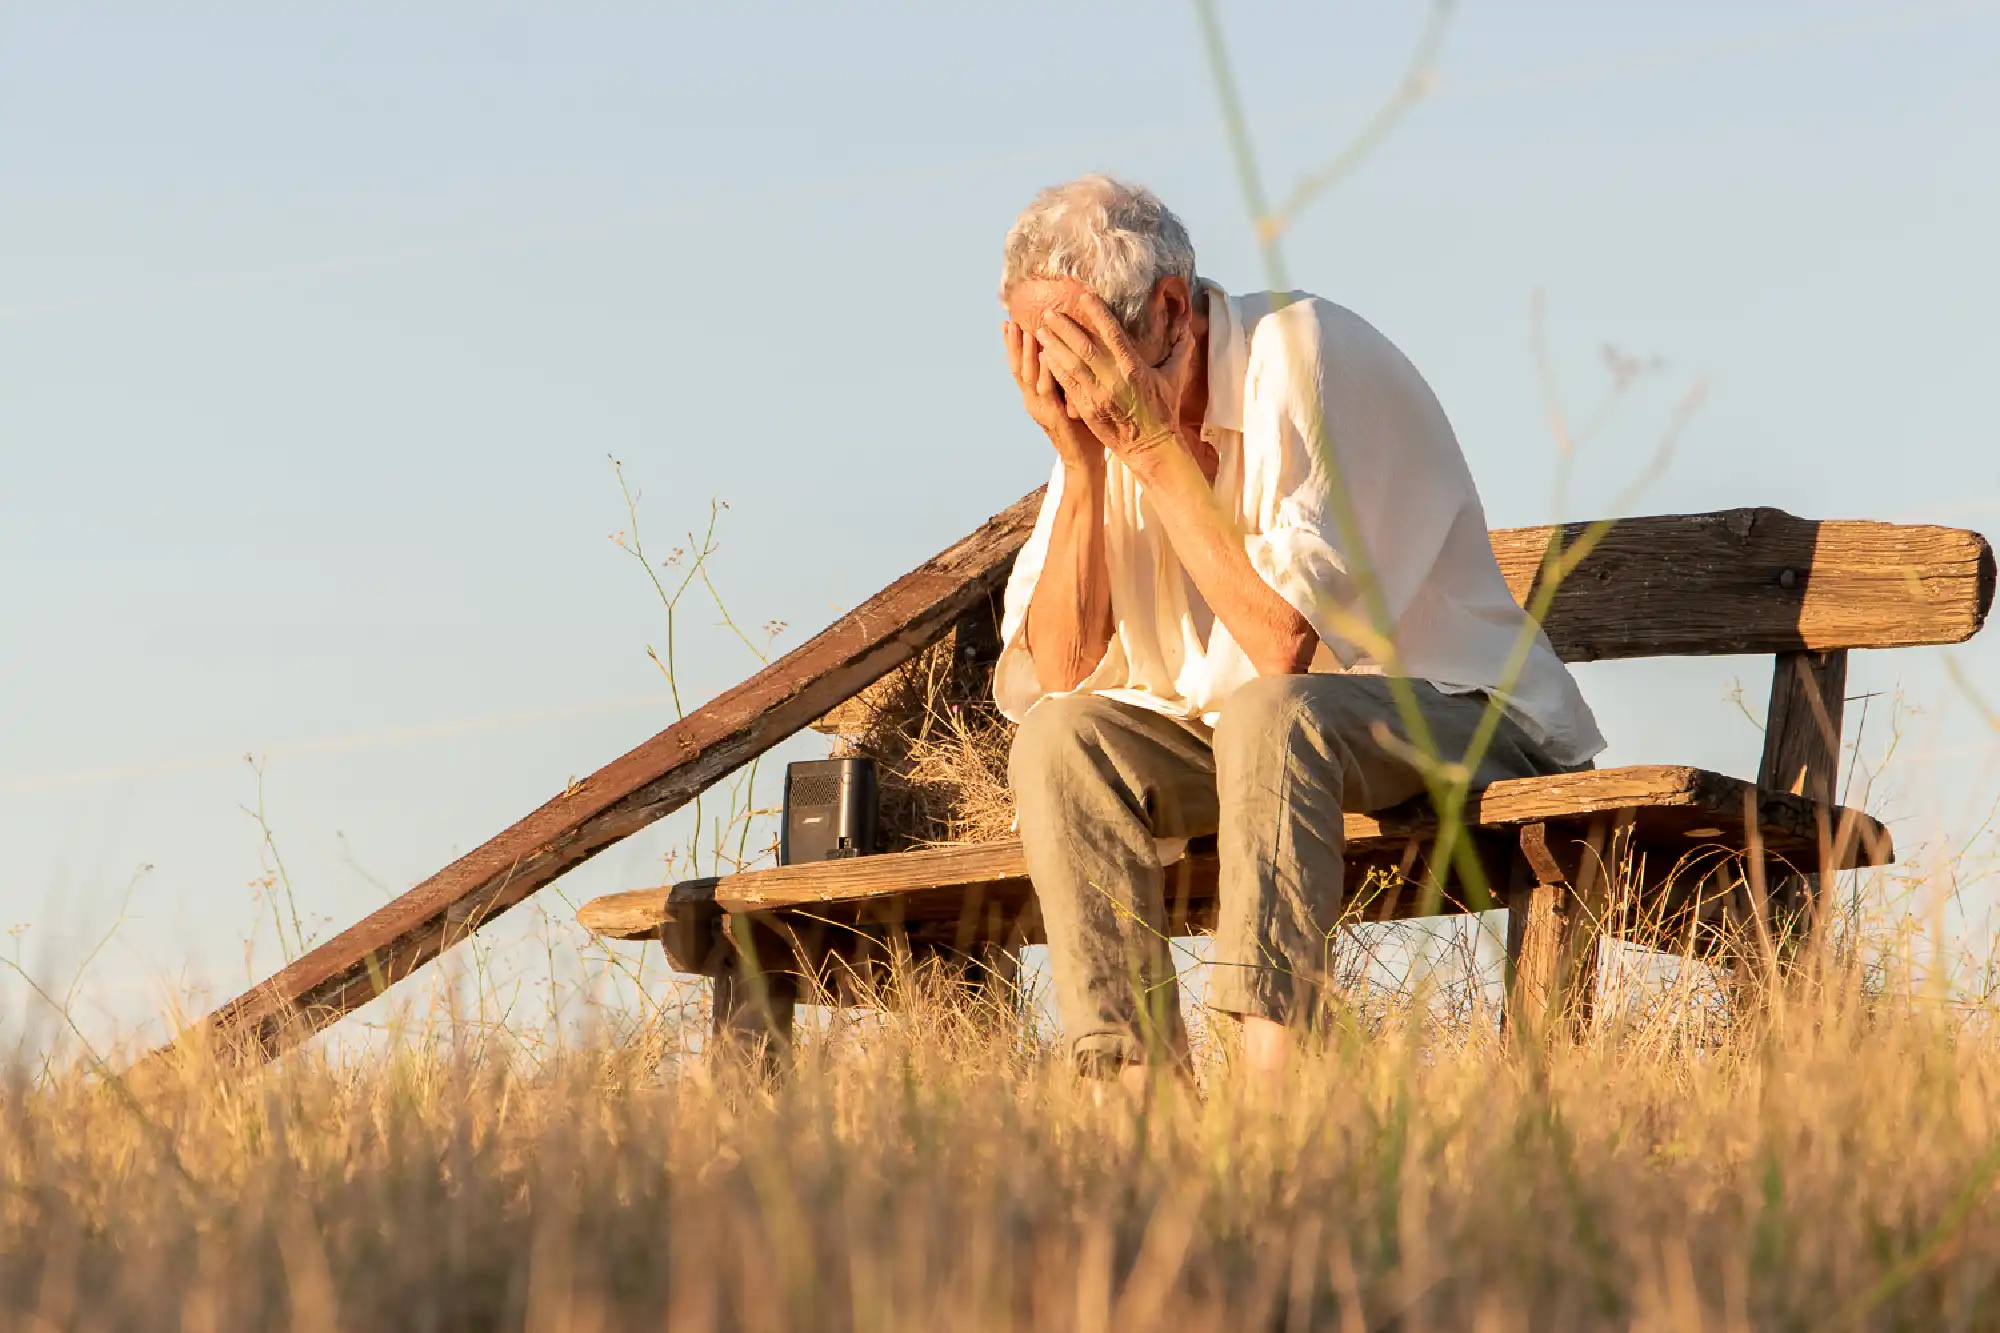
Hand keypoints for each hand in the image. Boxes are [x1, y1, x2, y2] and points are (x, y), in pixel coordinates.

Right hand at [1002, 319, 1099, 467]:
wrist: (1084, 461)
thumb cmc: (1082, 428)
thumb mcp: (1069, 397)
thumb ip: (1063, 377)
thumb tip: (1065, 352)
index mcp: (1034, 397)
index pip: (1018, 367)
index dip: (1011, 346)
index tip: (1007, 323)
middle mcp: (1032, 402)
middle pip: (1017, 368)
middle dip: (1013, 344)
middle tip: (1009, 321)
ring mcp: (1040, 409)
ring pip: (1028, 376)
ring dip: (1025, 352)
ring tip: (1023, 330)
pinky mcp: (1053, 416)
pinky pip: (1047, 389)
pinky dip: (1044, 370)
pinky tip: (1044, 353)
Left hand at [1033, 292, 1194, 470]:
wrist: (1151, 448)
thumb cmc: (1163, 411)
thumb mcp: (1174, 378)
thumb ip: (1179, 350)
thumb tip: (1186, 326)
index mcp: (1134, 369)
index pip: (1113, 334)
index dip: (1097, 314)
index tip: (1083, 297)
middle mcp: (1113, 380)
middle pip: (1084, 347)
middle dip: (1064, 328)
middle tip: (1049, 312)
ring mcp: (1097, 397)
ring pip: (1071, 365)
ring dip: (1054, 346)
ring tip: (1040, 330)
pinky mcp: (1087, 410)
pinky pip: (1067, 386)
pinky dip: (1054, 370)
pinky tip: (1044, 357)